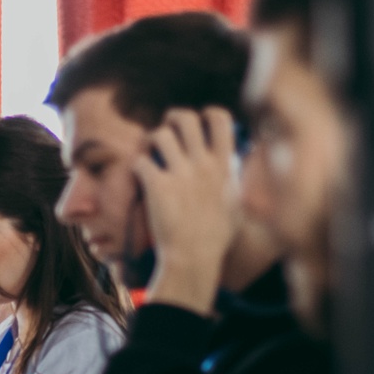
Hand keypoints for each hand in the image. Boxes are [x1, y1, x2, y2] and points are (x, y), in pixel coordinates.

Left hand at [131, 107, 241, 313]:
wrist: (194, 259)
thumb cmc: (216, 239)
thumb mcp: (237, 206)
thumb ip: (235, 183)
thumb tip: (236, 169)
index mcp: (223, 166)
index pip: (220, 120)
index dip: (207, 114)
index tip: (200, 122)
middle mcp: (202, 165)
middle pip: (186, 119)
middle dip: (173, 119)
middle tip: (167, 131)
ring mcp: (179, 174)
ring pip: (160, 135)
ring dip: (151, 141)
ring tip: (151, 154)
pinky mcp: (157, 185)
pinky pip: (140, 161)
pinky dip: (136, 166)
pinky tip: (140, 176)